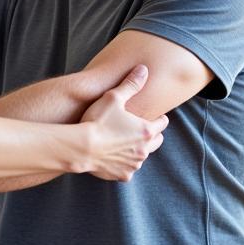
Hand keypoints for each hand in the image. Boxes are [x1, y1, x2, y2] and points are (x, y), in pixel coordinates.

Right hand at [79, 65, 167, 180]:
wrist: (81, 147)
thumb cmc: (97, 120)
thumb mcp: (113, 97)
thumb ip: (130, 84)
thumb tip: (144, 69)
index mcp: (146, 130)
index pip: (162, 122)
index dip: (158, 117)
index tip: (153, 114)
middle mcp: (144, 150)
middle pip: (157, 141)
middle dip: (152, 134)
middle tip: (140, 127)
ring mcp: (134, 164)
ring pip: (142, 155)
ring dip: (137, 148)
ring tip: (124, 141)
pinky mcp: (122, 175)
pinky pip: (128, 169)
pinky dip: (124, 163)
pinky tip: (114, 156)